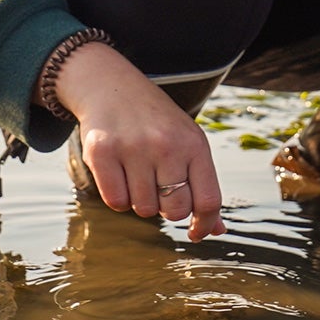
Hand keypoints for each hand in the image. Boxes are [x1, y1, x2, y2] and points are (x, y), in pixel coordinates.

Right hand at [49, 42, 226, 240]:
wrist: (111, 86)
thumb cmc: (156, 123)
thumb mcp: (187, 143)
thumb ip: (202, 184)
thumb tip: (217, 229)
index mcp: (194, 143)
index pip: (209, 200)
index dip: (204, 224)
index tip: (195, 233)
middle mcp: (166, 144)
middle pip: (176, 211)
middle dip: (168, 209)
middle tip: (158, 188)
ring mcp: (134, 147)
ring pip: (144, 209)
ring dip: (140, 201)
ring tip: (137, 174)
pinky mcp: (102, 152)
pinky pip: (116, 202)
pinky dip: (118, 198)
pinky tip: (119, 175)